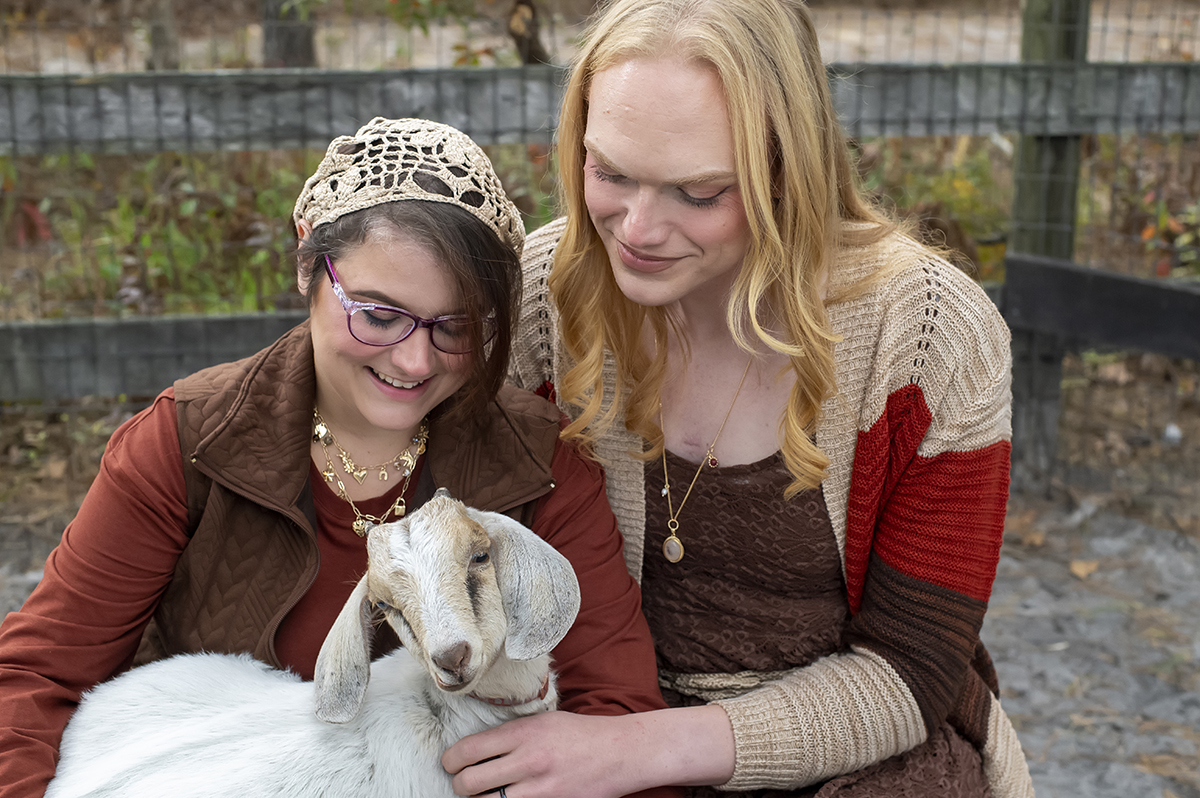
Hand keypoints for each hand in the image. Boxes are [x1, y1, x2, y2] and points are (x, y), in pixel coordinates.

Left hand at [441, 705, 734, 797]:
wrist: (622, 752)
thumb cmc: (581, 734)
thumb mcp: (544, 720)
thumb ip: (511, 733)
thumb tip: (474, 749)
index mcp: (523, 732)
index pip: (467, 751)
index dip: (450, 761)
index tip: (451, 764)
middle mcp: (528, 761)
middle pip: (468, 783)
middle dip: (461, 785)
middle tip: (467, 783)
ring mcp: (539, 790)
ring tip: (486, 794)